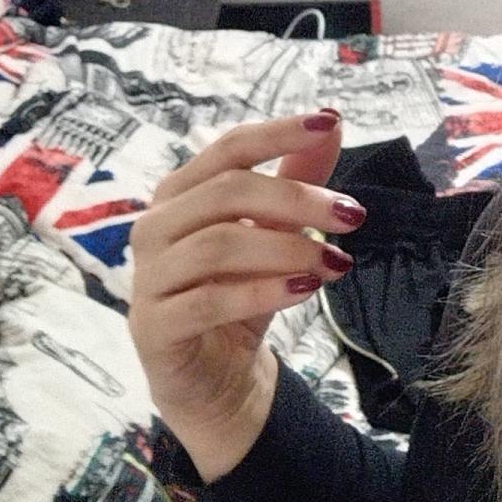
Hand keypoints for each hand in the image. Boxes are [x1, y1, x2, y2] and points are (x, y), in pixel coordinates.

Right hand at [127, 108, 365, 481]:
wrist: (217, 381)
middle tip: (352, 216)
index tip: (330, 121)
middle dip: (298, 199)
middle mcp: (155, 227)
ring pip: (219, 244)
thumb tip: (331, 124)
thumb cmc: (240, 294)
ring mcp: (148, 278)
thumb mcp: (277, 234)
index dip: (278, 132)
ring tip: (336, 263)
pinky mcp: (153, 327)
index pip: (229, 148)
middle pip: (227, 191)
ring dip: (288, 249)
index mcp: (181, 194)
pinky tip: (305, 290)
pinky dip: (263, 292)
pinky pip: (208, 301)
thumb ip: (297, 180)